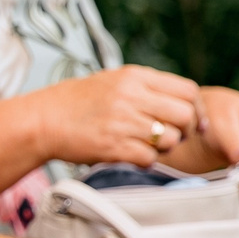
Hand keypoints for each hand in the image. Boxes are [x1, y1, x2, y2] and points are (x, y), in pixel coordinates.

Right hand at [29, 67, 205, 168]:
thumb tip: (185, 101)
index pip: (188, 90)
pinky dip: (146, 160)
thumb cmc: (78, 102)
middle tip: (170, 136)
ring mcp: (122, 122)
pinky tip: (132, 154)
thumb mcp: (114, 80)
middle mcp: (131, 96)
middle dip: (184, 130)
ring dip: (163, 147)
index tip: (192, 121)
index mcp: (135, 76)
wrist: (43, 120)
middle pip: (184, 115)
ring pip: (169, 139)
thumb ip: (147, 87)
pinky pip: (149, 158)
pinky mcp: (113, 147)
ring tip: (146, 144)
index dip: (195, 108)